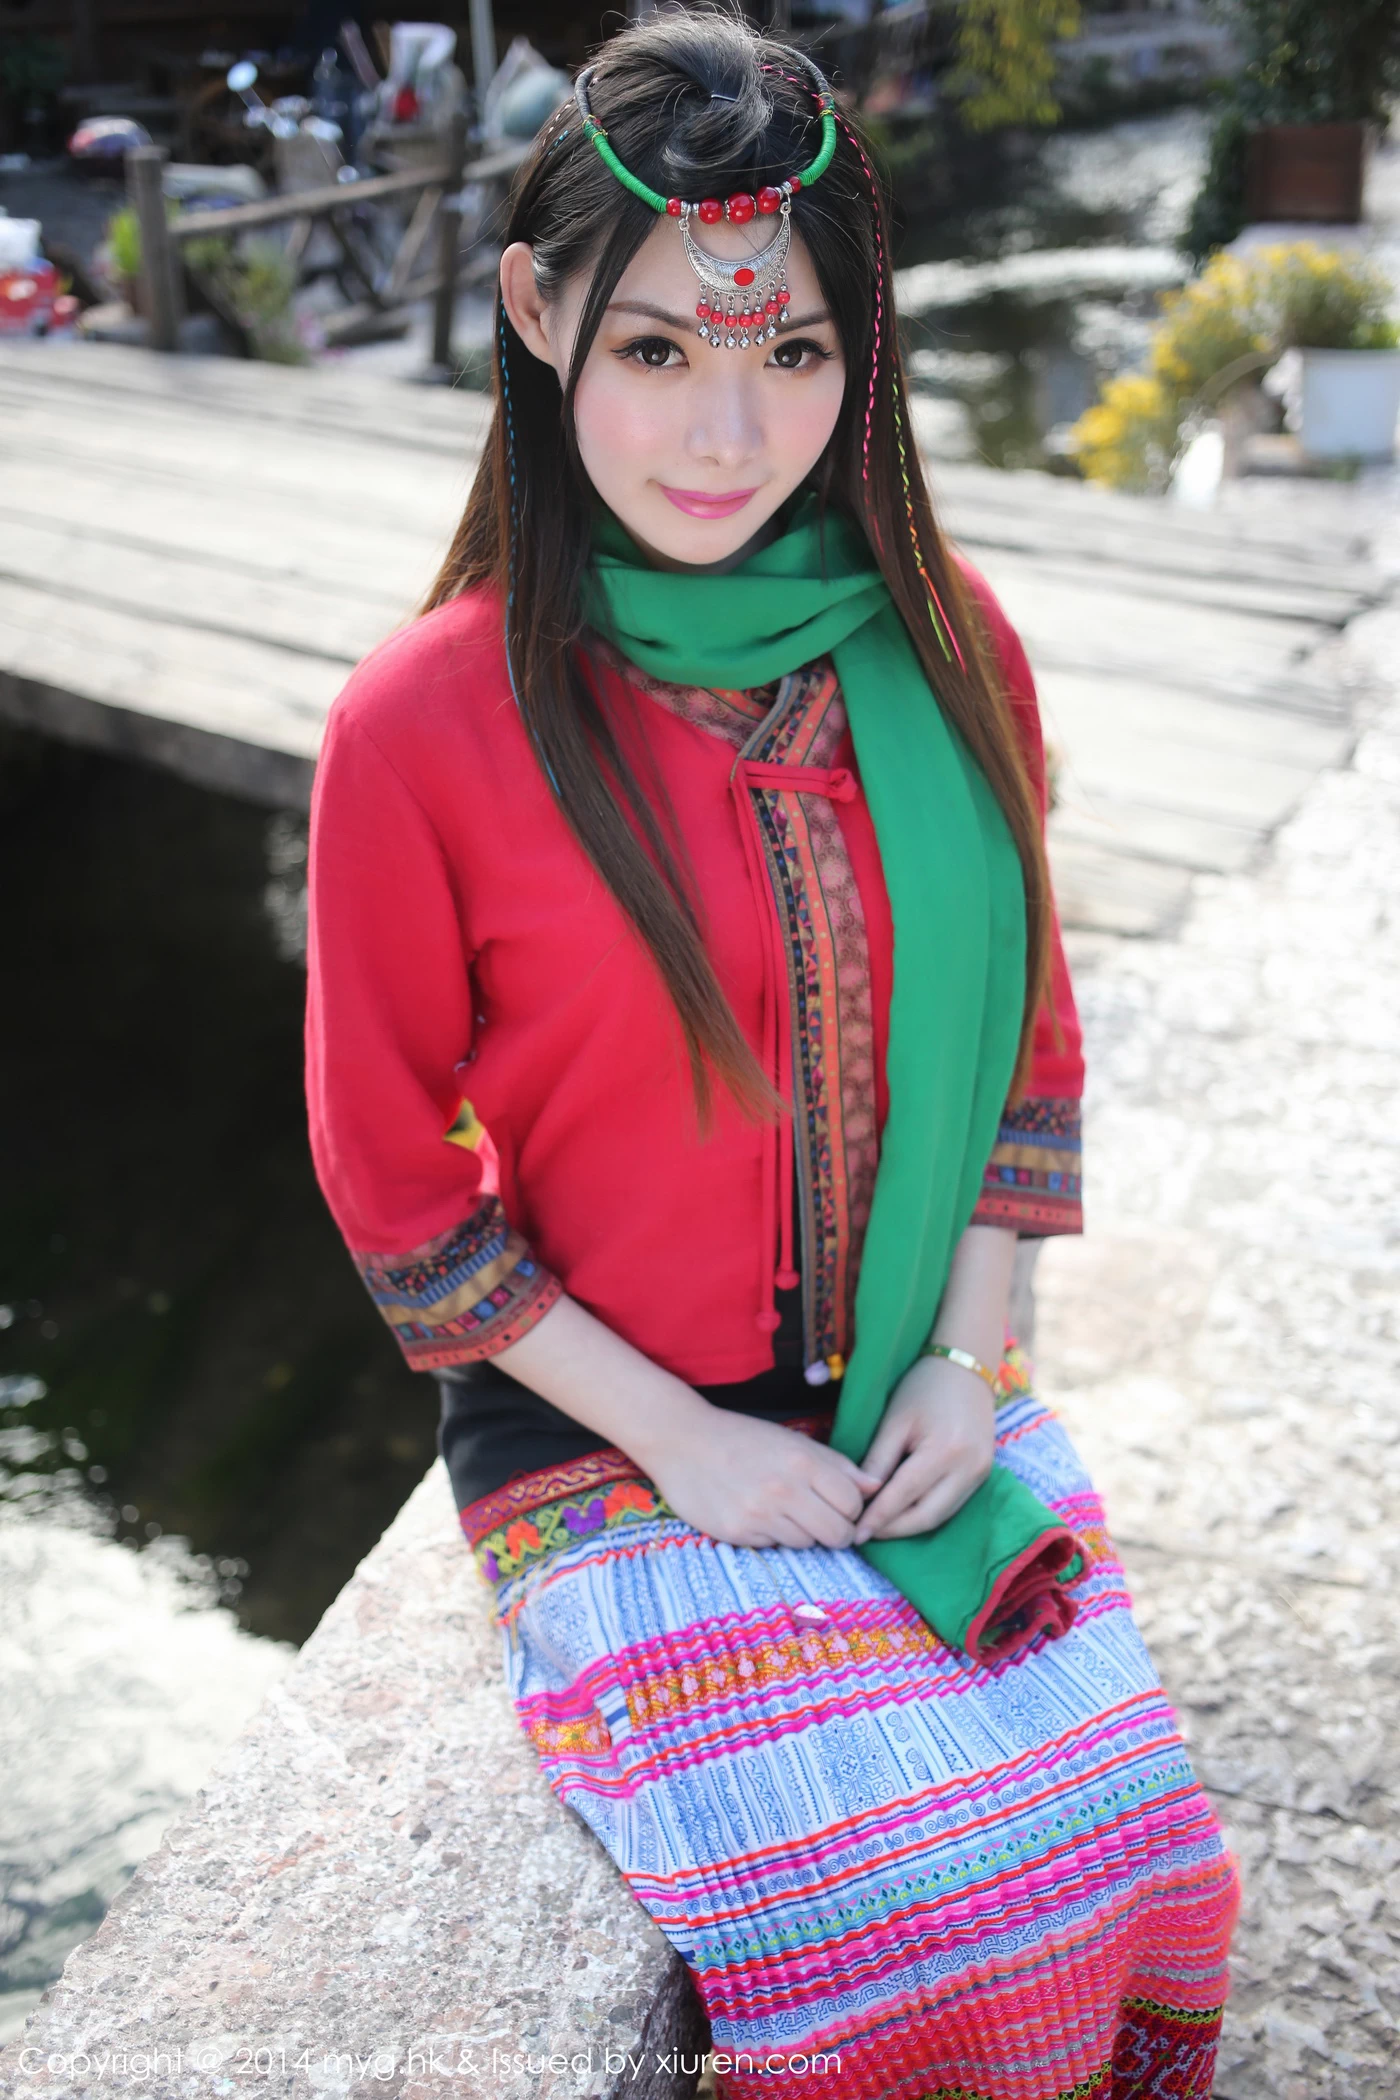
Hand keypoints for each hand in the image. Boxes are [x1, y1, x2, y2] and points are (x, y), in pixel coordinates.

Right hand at [646, 1404, 884, 1549]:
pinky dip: (771, 1535)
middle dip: (835, 1530)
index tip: (838, 1504)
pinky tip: (755, 1513)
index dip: (851, 1508)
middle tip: (819, 1518)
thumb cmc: (743, 1438)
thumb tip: (876, 1486)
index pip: (853, 1504)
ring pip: (807, 1544)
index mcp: (803, 1461)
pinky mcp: (737, 1533)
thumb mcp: (793, 1441)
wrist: (682, 1440)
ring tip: (781, 1510)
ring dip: (802, 1533)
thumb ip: (837, 1465)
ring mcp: (760, 1514)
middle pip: (837, 1534)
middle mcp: (785, 1490)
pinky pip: (773, 1546)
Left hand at [851, 1354, 995, 1543]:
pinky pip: (952, 1504)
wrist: (966, 1367)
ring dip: (909, 1525)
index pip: (904, 1496)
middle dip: (894, 1530)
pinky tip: (904, 1512)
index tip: (855, 1533)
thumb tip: (861, 1498)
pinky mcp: (984, 1474)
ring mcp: (981, 1473)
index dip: (878, 1518)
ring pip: (941, 1516)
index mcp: (945, 1451)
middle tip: (865, 1534)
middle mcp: (969, 1468)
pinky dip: (927, 1513)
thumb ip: (878, 1460)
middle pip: (927, 1516)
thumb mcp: (895, 1420)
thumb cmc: (924, 1387)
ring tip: (880, 1527)